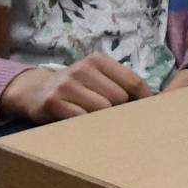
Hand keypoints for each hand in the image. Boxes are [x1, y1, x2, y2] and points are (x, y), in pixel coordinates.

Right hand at [0, 53, 151, 122]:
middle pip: (119, 98)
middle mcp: (83, 69)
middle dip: (120, 111)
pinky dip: (86, 127)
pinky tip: (82, 125)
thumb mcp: (96, 77)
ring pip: (103, 110)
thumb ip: (119, 84)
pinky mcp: (54, 102)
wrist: (34, 91)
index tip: (147, 113)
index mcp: (98, 60)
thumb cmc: (75, 87)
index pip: (133, 81)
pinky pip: (82, 120)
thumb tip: (154, 102)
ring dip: (103, 121)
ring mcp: (67, 85)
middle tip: (113, 118)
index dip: (144, 99)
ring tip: (96, 121)